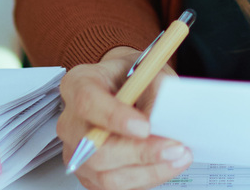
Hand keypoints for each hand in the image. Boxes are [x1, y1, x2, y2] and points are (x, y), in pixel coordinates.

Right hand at [58, 46, 190, 189]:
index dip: (115, 117)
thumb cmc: (132, 77)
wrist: (129, 88)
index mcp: (79, 84)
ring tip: (177, 157)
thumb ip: (155, 91)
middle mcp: (72, 121)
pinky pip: (115, 186)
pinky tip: (165, 165)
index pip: (88, 103)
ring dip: (148, 170)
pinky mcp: (89, 174)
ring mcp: (77, 152)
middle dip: (139, 152)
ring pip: (106, 174)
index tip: (145, 127)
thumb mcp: (149, 71)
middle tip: (173, 147)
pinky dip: (145, 178)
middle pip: (95, 149)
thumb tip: (164, 120)